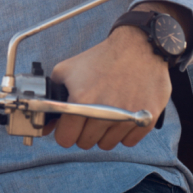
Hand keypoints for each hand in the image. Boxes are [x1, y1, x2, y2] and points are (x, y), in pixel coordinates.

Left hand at [50, 26, 170, 150]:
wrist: (138, 47)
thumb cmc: (101, 58)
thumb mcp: (67, 69)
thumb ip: (53, 95)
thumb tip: (46, 121)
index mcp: (81, 101)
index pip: (65, 139)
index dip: (65, 131)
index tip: (70, 125)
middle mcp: (104, 114)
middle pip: (85, 143)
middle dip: (84, 131)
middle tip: (89, 113)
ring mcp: (127, 119)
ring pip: (106, 144)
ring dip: (104, 132)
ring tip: (107, 111)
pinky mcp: (146, 121)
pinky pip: (128, 142)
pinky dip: (124, 132)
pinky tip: (123, 113)